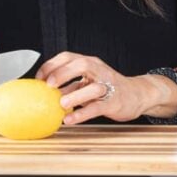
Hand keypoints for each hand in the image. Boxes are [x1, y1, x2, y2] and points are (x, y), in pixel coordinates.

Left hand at [36, 52, 155, 124]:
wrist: (137, 95)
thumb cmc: (108, 87)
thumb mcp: (88, 81)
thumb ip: (70, 84)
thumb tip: (45, 91)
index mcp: (90, 63)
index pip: (68, 57)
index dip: (51, 65)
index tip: (39, 78)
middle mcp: (99, 70)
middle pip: (81, 65)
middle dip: (62, 73)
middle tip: (48, 85)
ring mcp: (108, 86)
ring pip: (92, 87)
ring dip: (74, 95)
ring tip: (60, 104)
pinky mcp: (113, 102)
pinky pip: (97, 107)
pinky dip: (82, 114)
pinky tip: (70, 119)